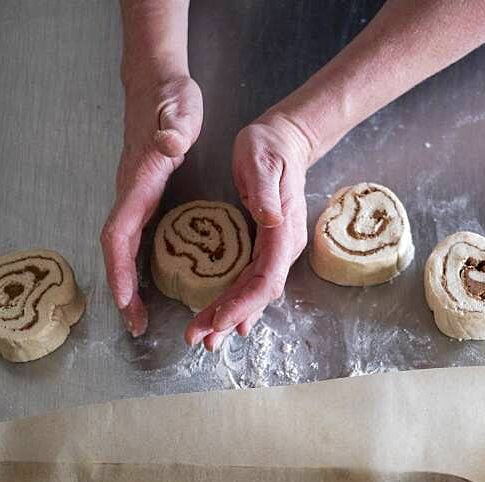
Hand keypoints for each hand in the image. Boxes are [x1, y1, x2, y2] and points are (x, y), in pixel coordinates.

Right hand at [100, 74, 202, 335]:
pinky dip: (139, 266)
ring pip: (125, 248)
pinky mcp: (144, 197)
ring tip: (141, 317)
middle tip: (135, 325)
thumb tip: (169, 140)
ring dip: (129, 283)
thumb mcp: (179, 109)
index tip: (126, 302)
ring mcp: (135, 197)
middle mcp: (130, 194)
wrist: (157, 84)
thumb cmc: (170, 99)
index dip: (119, 271)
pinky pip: (137, 239)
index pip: (118, 234)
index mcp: (138, 182)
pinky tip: (153, 284)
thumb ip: (174, 125)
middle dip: (122, 290)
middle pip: (117, 251)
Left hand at [184, 112, 314, 349]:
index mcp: (283, 231)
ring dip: (230, 317)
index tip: (218, 320)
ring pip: (254, 293)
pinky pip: (251, 282)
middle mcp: (284, 246)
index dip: (242, 303)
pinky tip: (223, 320)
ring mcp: (276, 249)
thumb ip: (267, 192)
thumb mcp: (263, 162)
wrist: (285, 140)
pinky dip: (236, 303)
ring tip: (205, 337)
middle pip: (258, 293)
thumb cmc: (269, 146)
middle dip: (229, 318)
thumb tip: (271, 220)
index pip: (265, 278)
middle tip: (199, 338)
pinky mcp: (264, 247)